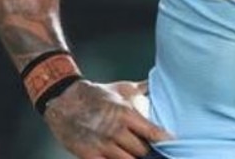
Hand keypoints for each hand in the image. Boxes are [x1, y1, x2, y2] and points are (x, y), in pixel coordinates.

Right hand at [43, 79, 172, 158]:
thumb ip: (142, 90)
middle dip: (145, 152)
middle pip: (142, 151)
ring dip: (131, 158)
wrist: (63, 99)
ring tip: (130, 152)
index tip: (171, 144)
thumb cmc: (96, 94)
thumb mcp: (121, 88)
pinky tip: (115, 157)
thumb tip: (159, 85)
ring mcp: (103, 144)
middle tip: (145, 150)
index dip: (164, 141)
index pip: (154, 133)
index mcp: (126, 114)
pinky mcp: (89, 155)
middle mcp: (116, 130)